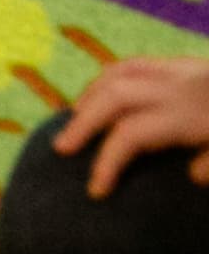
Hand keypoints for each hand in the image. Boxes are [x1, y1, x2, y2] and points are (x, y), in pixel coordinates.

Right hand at [53, 56, 208, 198]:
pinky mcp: (182, 63)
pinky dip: (110, 79)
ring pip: (119, 74)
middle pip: (114, 97)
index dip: (107, 161)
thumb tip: (192, 176)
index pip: (132, 134)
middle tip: (61, 148)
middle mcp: (175, 87)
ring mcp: (177, 70)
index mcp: (188, 114)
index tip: (95, 190)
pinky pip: (133, 64)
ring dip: (90, 97)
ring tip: (76, 121)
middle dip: (83, 123)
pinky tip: (104, 94)